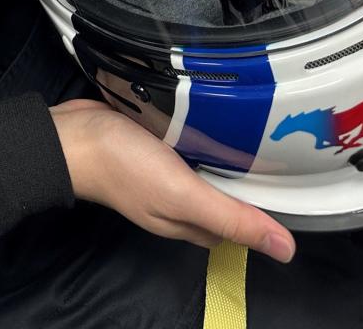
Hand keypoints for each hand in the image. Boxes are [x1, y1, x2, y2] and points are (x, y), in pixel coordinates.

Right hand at [50, 98, 295, 261]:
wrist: (72, 135)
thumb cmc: (125, 167)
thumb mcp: (183, 194)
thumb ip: (230, 217)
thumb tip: (285, 251)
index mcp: (186, 219)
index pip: (235, 224)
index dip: (261, 211)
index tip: (291, 184)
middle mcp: (175, 197)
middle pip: (220, 193)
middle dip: (245, 176)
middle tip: (277, 143)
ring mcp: (159, 169)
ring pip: (201, 164)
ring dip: (222, 149)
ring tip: (253, 123)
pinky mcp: (148, 140)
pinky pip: (181, 140)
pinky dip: (197, 129)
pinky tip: (208, 111)